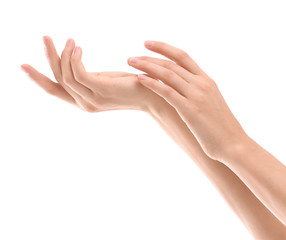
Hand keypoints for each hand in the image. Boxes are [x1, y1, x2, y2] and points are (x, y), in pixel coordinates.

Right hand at [21, 36, 156, 112]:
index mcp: (83, 101)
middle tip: (45, 37)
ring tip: (71, 40)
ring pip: (66, 75)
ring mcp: (93, 99)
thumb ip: (89, 77)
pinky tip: (79, 47)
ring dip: (64, 54)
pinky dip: (74, 58)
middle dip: (48, 58)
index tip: (23, 65)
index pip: (55, 90)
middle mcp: (85, 104)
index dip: (38, 78)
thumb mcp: (104, 80)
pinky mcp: (102, 90)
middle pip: (56, 80)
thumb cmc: (131, 85)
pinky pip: (79, 72)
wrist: (154, 94)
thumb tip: (74, 60)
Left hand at [128, 41, 248, 160]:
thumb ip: (199, 94)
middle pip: (172, 63)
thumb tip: (185, 92)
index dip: (165, 48)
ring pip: (168, 74)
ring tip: (130, 62)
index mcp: (207, 81)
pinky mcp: (190, 109)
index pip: (183, 57)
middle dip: (150, 57)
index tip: (149, 44)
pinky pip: (167, 91)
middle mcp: (202, 84)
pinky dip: (152, 83)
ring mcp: (196, 95)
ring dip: (147, 66)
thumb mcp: (212, 104)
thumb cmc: (222, 128)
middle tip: (132, 57)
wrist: (234, 144)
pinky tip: (140, 79)